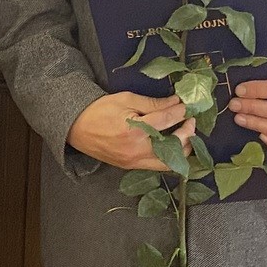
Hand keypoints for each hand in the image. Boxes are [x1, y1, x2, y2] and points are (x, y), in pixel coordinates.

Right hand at [67, 92, 195, 171]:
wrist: (76, 127)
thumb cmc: (100, 110)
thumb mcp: (126, 99)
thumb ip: (152, 103)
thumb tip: (175, 102)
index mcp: (135, 131)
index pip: (167, 120)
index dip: (180, 112)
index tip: (186, 105)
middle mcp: (137, 150)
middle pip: (173, 146)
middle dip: (187, 133)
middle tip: (190, 121)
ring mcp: (134, 162)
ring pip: (168, 163)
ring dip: (181, 149)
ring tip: (186, 136)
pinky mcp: (130, 167)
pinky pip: (156, 166)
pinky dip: (168, 157)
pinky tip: (172, 145)